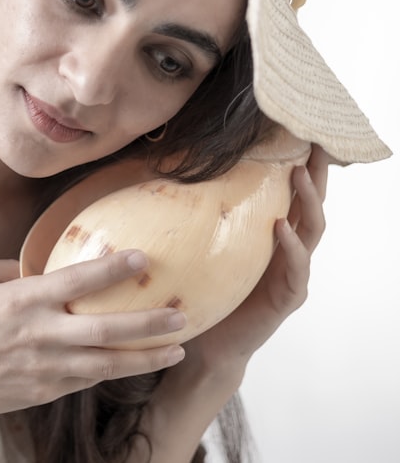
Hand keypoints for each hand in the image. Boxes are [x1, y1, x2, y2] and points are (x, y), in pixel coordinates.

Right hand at [0, 250, 187, 420]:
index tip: (142, 259)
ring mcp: (43, 368)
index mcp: (20, 301)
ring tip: (177, 350)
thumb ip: (7, 268)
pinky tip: (132, 364)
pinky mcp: (42, 392)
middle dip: (149, 323)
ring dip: (145, 358)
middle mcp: (39, 335)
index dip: (113, 269)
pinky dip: (111, 372)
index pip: (76, 281)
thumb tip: (36, 262)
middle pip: (106, 330)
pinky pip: (85, 380)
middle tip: (181, 314)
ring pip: (106, 365)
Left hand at [181, 144, 329, 374]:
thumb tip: (159, 169)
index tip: (298, 133)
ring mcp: (291, 274)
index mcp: (269, 235)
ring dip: (307, 202)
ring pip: (311, 231)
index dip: (298, 165)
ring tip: (299, 175)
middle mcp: (287, 250)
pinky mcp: (286, 298)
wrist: (203, 340)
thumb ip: (194, 213)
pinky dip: (291, 248)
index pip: (289, 194)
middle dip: (314, 175)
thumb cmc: (202, 288)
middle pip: (310, 205)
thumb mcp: (198, 243)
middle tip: (313, 144)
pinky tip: (282, 229)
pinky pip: (296, 270)